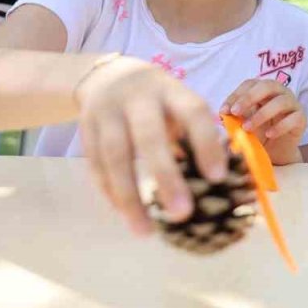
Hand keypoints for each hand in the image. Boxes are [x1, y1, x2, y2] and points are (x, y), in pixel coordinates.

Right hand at [76, 55, 227, 235]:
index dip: (206, 144)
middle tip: (182, 214)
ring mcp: (106, 113)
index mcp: (171, 90)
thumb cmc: (158, 101)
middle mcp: (137, 98)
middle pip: (148, 136)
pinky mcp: (85, 131)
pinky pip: (96, 167)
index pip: (192, 113)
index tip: (218, 178)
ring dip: (129, 197)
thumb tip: (221, 180)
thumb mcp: (178, 103)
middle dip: (166, 176)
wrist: (106, 76)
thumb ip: (195, 134)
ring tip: (145, 232)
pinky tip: (125, 215)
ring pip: (114, 157)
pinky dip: (111, 193)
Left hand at [220, 79, 306, 164]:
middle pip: (267, 86)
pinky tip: (268, 135)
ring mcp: (293, 104)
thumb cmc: (258, 133)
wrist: (276, 152)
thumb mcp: (243, 124)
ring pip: (280, 102)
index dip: (236, 95)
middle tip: (235, 112)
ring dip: (261, 114)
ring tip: (247, 128)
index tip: (224, 111)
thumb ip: (234, 118)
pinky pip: (293, 118)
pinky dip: (280, 127)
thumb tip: (223, 116)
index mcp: (264, 89)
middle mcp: (280, 92)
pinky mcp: (301, 118)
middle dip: (249, 98)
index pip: (250, 84)